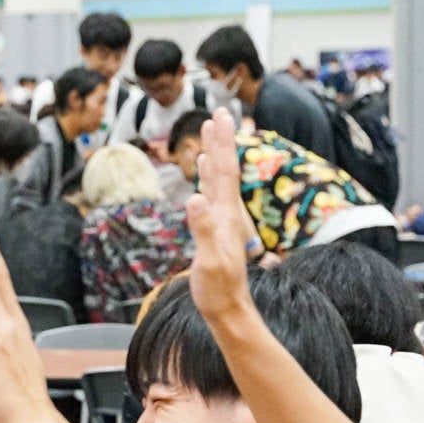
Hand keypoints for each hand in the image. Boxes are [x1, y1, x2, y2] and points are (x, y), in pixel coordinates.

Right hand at [183, 109, 259, 323]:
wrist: (229, 309)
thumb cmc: (219, 289)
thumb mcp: (208, 261)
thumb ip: (202, 230)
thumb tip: (195, 198)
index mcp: (225, 215)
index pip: (224, 170)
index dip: (222, 143)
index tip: (220, 116)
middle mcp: (226, 213)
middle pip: (224, 168)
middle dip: (221, 140)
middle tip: (219, 113)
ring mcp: (222, 221)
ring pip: (219, 179)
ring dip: (215, 154)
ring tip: (210, 133)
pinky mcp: (215, 230)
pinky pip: (212, 195)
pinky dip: (208, 178)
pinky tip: (204, 171)